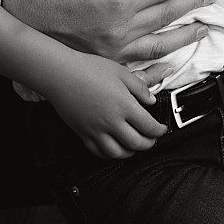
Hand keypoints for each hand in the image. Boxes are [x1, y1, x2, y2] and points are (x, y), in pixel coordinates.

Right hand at [4, 0, 215, 60]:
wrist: (12, 6)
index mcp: (119, 0)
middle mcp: (119, 29)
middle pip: (168, 16)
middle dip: (193, 4)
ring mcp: (110, 50)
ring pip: (158, 46)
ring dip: (184, 36)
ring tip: (203, 29)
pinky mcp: (100, 60)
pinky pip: (137, 65)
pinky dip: (159, 63)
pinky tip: (170, 60)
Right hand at [41, 51, 167, 159]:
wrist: (62, 74)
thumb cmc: (90, 69)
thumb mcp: (121, 73)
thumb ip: (140, 88)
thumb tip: (152, 101)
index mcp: (125, 106)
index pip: (149, 127)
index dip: (159, 131)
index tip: (162, 129)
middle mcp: (111, 122)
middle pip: (136, 143)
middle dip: (148, 144)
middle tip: (152, 140)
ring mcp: (96, 130)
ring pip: (117, 153)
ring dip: (130, 152)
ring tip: (134, 146)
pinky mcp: (82, 134)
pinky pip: (98, 152)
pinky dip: (109, 154)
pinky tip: (114, 147)